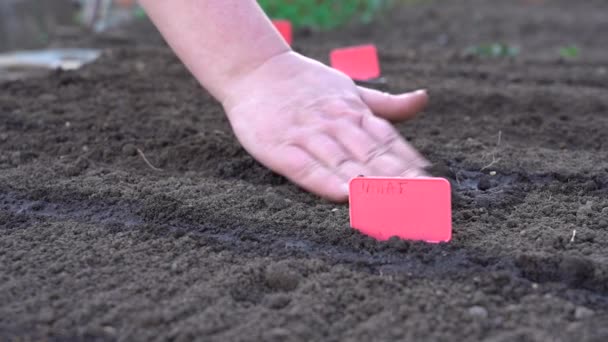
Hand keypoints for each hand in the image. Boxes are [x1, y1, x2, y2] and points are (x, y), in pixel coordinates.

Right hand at [221, 51, 428, 201]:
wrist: (254, 69)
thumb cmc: (305, 84)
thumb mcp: (348, 88)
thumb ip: (385, 104)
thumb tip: (423, 100)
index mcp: (353, 111)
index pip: (388, 141)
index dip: (409, 164)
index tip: (432, 186)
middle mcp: (334, 123)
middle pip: (371, 156)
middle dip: (398, 180)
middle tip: (422, 203)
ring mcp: (306, 135)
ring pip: (343, 163)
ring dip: (369, 184)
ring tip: (393, 205)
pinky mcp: (278, 147)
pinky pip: (304, 167)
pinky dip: (324, 180)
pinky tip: (344, 195)